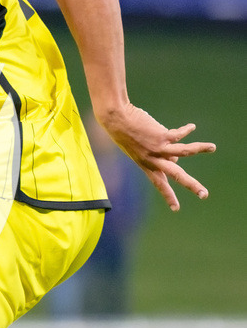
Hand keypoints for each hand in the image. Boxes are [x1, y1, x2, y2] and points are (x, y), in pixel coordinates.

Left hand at [100, 104, 215, 211]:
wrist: (115, 119)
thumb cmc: (125, 132)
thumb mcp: (139, 148)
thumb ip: (158, 154)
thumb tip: (176, 157)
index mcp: (146, 165)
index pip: (159, 184)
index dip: (168, 196)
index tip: (176, 209)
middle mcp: (152, 159)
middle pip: (176, 175)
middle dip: (192, 185)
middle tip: (205, 195)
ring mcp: (157, 148)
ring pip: (184, 152)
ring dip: (201, 148)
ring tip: (213, 147)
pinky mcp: (161, 135)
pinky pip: (179, 134)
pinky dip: (186, 130)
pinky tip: (192, 127)